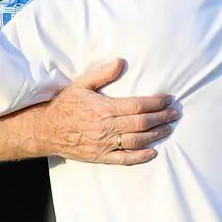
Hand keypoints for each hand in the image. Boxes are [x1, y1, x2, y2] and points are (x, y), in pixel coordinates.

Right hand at [40, 59, 177, 165]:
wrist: (46, 130)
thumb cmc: (65, 105)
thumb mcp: (81, 84)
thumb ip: (102, 74)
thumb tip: (121, 62)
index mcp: (105, 108)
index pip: (138, 105)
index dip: (156, 102)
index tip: (168, 99)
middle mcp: (107, 127)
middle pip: (142, 123)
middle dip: (162, 118)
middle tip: (174, 114)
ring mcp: (104, 143)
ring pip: (137, 141)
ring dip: (156, 135)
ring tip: (168, 128)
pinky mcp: (101, 156)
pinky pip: (124, 159)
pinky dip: (140, 157)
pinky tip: (153, 152)